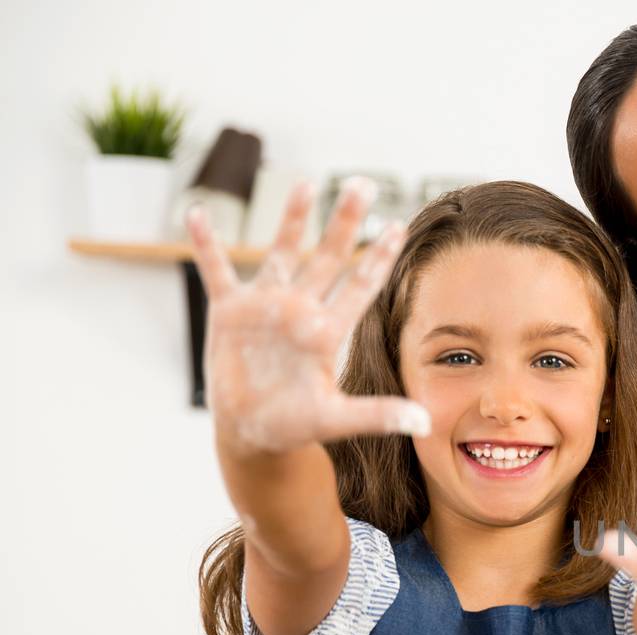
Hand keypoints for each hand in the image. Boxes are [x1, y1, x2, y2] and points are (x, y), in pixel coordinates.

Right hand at [187, 177, 429, 455]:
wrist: (254, 432)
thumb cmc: (297, 425)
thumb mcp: (336, 419)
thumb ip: (377, 415)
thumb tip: (423, 422)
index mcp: (328, 331)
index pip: (360, 285)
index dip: (378, 257)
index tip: (399, 226)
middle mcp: (301, 309)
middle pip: (327, 257)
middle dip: (345, 221)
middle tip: (364, 183)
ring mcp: (266, 307)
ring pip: (281, 252)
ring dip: (291, 218)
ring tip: (305, 182)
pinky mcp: (229, 313)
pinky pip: (215, 271)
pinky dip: (206, 243)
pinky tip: (196, 210)